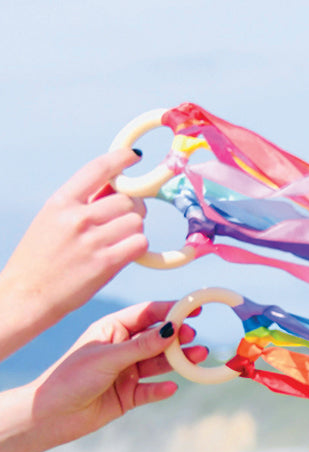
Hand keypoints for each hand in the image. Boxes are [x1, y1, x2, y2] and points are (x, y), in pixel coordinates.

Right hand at [0, 148, 149, 359]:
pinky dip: (137, 247)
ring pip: (137, 221)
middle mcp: (76, 218)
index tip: (135, 155)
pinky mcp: (106, 263)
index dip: (120, 158)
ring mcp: (92, 240)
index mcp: (60, 202)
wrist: (26, 295)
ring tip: (117, 241)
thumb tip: (117, 186)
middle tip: (121, 223)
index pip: (97, 169)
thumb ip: (83, 203)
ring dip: (134, 230)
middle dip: (132, 209)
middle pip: (128, 200)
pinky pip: (140, 243)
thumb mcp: (52, 221)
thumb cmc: (41, 258)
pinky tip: (123, 254)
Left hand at [0, 302, 205, 451]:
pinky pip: (151, 390)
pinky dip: (161, 389)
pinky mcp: (129, 395)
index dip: (171, 310)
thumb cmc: (69, 378)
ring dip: (178, 361)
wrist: (48, 416)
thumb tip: (172, 329)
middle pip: (158, 339)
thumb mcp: (107, 358)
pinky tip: (170, 388)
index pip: (147, 315)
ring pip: (159, 363)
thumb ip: (141, 346)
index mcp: (112, 330)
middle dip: (178, 338)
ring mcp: (127, 372)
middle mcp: (122, 348)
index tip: (195, 308)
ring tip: (198, 357)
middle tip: (194, 337)